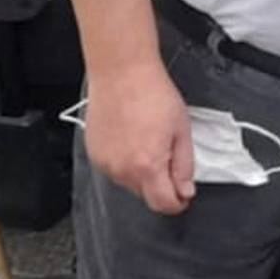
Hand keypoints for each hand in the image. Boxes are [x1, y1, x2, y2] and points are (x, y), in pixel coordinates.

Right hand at [82, 64, 194, 213]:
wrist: (122, 74)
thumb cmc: (153, 94)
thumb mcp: (182, 129)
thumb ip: (185, 165)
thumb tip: (186, 190)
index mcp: (147, 167)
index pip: (164, 204)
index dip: (179, 202)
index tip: (184, 194)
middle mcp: (122, 171)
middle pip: (146, 194)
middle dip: (161, 182)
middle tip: (170, 151)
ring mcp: (104, 164)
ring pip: (130, 182)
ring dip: (142, 170)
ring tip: (150, 137)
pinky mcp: (93, 154)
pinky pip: (115, 167)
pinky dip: (126, 160)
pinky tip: (133, 136)